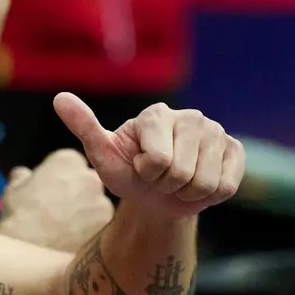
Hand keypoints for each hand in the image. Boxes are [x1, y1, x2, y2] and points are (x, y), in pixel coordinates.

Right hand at [0, 149, 113, 252]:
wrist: (32, 255)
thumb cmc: (19, 217)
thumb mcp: (12, 190)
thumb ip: (23, 176)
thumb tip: (24, 175)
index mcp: (67, 160)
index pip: (70, 162)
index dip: (59, 176)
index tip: (50, 189)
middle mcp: (91, 176)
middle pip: (87, 180)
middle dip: (77, 191)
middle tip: (59, 209)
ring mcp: (103, 202)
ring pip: (96, 203)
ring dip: (86, 212)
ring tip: (66, 229)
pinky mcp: (108, 226)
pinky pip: (101, 223)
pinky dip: (92, 229)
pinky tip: (76, 240)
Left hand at [54, 93, 244, 218]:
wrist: (155, 196)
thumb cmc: (127, 172)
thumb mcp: (102, 154)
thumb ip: (84, 126)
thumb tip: (59, 98)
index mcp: (156, 114)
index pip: (158, 160)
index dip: (146, 174)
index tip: (141, 167)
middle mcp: (190, 116)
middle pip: (183, 173)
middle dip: (166, 185)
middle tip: (160, 178)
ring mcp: (216, 132)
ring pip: (206, 183)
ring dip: (187, 193)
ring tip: (176, 182)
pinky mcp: (235, 150)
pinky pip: (226, 186)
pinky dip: (208, 196)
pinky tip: (197, 184)